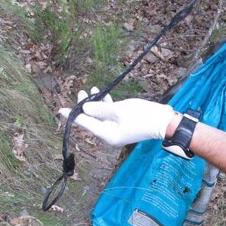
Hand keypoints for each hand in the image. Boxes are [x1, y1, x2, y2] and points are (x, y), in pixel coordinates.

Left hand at [58, 87, 174, 146]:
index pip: (85, 124)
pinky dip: (104, 106)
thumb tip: (85, 108)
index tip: (61, 109)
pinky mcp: (122, 124)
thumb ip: (100, 109)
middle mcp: (109, 135)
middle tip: (80, 92)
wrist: (164, 121)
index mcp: (107, 135)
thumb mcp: (119, 110)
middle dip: (85, 106)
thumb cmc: (143, 116)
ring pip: (99, 116)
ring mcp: (116, 130)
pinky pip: (108, 115)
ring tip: (90, 91)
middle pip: (91, 120)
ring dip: (94, 104)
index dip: (73, 115)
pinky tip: (101, 94)